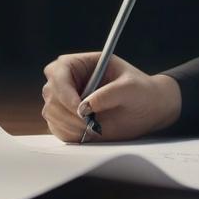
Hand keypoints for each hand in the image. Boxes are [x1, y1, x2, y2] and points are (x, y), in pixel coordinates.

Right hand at [40, 52, 180, 142]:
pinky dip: (70, 134)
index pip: (58, 73)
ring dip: (70, 125)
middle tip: (90, 124)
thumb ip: (109, 94)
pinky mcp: (66, 118)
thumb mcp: (130, 88)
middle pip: (51, 96)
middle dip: (68, 113)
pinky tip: (89, 133)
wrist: (147, 109)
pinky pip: (57, 129)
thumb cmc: (140, 90)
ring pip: (51, 114)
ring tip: (94, 127)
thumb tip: (85, 106)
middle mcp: (67, 80)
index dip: (64, 91)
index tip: (79, 109)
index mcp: (79, 64)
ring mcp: (64, 100)